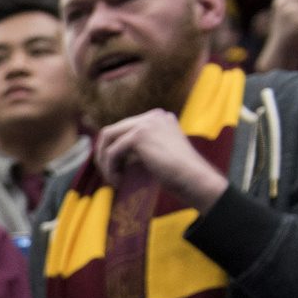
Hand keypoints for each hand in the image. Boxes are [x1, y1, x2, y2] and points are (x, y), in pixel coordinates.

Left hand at [96, 109, 228, 210]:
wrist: (194, 178)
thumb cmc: (179, 174)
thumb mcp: (157, 153)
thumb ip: (140, 147)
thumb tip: (112, 153)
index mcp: (159, 118)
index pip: (124, 128)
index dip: (113, 149)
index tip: (115, 168)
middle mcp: (153, 116)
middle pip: (112, 131)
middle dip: (103, 154)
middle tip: (108, 174)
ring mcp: (146, 123)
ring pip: (108, 139)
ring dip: (105, 162)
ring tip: (112, 179)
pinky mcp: (139, 135)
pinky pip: (112, 153)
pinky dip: (111, 169)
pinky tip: (118, 181)